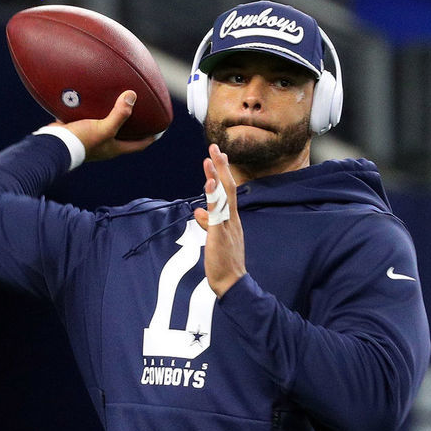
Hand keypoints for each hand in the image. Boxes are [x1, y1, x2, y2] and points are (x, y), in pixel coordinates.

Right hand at [48, 90, 155, 161]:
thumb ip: (119, 114)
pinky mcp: (78, 130)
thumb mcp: (104, 128)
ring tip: (119, 101)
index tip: (161, 130)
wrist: (54, 145)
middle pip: (125, 136)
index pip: (139, 145)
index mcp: (115, 148)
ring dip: (113, 116)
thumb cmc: (82, 141)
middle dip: (134, 127)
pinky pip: (90, 119)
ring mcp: (91, 138)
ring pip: (107, 126)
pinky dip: (94, 110)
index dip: (151, 138)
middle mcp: (105, 145)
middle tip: (142, 113)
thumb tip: (132, 96)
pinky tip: (94, 97)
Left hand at [194, 144, 245, 297]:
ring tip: (210, 158)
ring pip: (224, 196)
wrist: (232, 283)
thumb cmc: (224, 262)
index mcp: (231, 218)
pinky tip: (209, 182)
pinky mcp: (220, 233)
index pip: (228, 191)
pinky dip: (214, 196)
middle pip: (228, 187)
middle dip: (221, 166)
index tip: (218, 156)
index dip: (223, 173)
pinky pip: (217, 212)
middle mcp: (232, 218)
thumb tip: (198, 210)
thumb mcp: (215, 238)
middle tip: (215, 147)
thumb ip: (208, 222)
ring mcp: (227, 225)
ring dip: (217, 175)